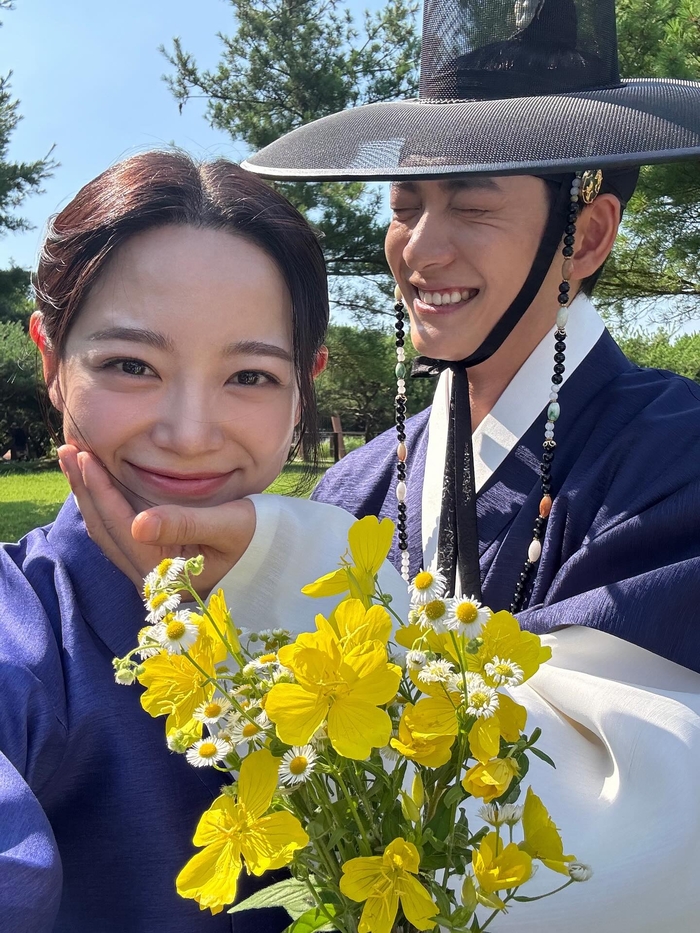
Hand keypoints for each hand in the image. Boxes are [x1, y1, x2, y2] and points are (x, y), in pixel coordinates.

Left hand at [58, 445, 255, 594]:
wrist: (274, 555)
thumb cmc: (257, 537)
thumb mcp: (229, 525)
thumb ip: (184, 523)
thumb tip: (138, 525)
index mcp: (168, 573)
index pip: (122, 528)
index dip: (101, 492)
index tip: (84, 458)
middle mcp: (151, 578)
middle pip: (105, 531)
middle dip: (85, 489)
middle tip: (68, 451)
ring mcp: (149, 572)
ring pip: (106, 532)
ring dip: (89, 496)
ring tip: (74, 461)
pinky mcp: (151, 561)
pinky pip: (117, 533)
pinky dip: (103, 504)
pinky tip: (95, 483)